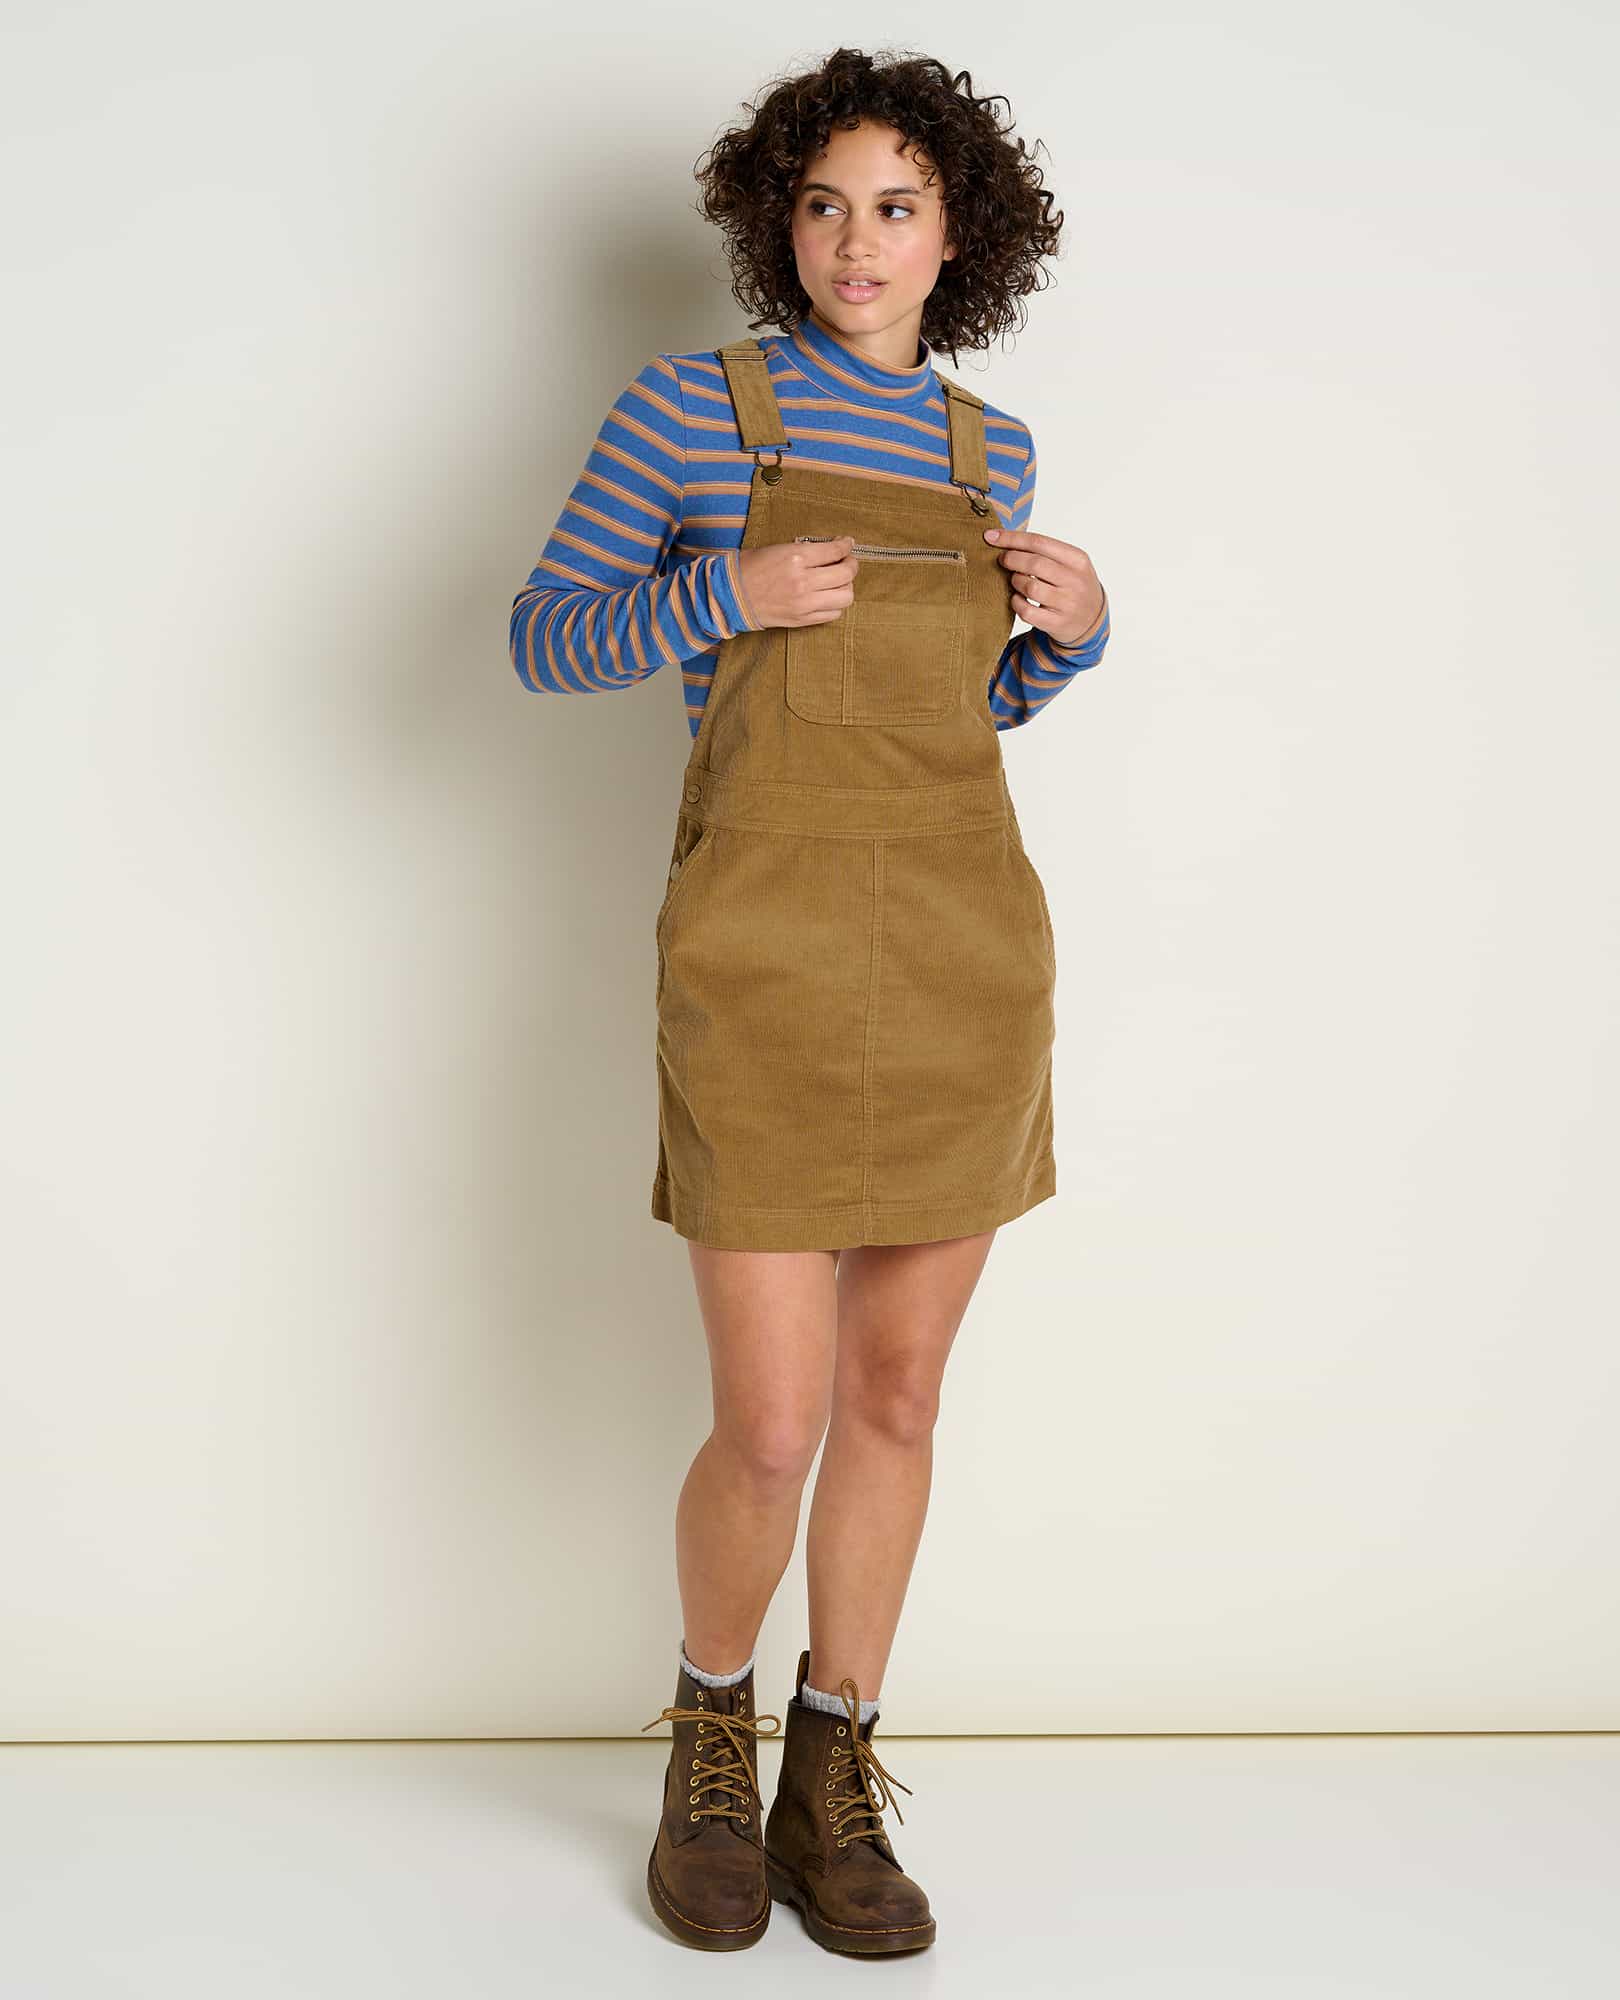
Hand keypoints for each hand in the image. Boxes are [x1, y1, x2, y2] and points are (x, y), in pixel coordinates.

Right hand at [736, 535, 858, 628]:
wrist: (731, 596)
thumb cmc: (751, 567)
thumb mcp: (778, 549)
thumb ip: (807, 550)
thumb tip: (832, 550)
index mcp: (796, 558)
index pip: (835, 551)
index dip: (846, 546)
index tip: (847, 544)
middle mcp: (804, 581)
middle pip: (846, 574)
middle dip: (851, 565)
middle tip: (847, 562)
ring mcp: (804, 603)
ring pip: (845, 596)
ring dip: (847, 587)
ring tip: (838, 581)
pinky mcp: (802, 619)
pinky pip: (833, 614)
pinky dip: (836, 604)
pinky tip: (828, 596)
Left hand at [983, 526, 1105, 648]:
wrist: (1091, 620)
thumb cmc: (1072, 585)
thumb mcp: (1069, 564)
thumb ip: (1044, 552)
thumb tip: (1004, 539)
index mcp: (1078, 559)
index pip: (1039, 542)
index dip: (1011, 538)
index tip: (990, 536)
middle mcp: (1075, 580)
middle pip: (1034, 563)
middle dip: (1011, 559)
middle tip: (1003, 560)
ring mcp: (1067, 603)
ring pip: (1030, 587)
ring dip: (1015, 582)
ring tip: (1015, 581)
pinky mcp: (1057, 623)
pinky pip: (1027, 611)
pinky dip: (1016, 603)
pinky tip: (1018, 599)